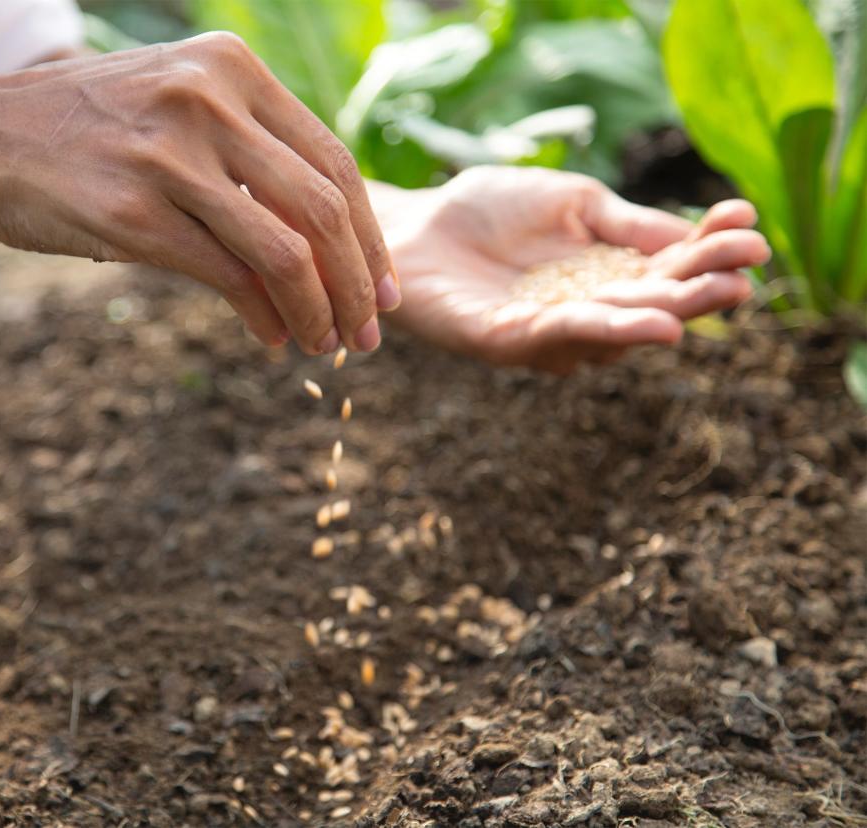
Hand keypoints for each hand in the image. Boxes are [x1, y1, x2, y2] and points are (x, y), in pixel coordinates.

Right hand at [0, 33, 399, 353]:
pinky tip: (273, 337)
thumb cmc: (91, 131)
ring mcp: (172, 158)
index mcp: (231, 68)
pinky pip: (229, 276)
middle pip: (323, 207)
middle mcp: (209, 102)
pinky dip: (264, 316)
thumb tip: (326, 232)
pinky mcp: (136, 214)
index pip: (333, 158)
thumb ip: (249, 144)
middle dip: (358, 282)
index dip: (369, 234)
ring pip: (285, 251)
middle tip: (370, 332)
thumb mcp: (178, 102)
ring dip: (319, 311)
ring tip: (328, 345)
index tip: (382, 287)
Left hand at [372, 166, 770, 372]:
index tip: (749, 223)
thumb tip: (696, 234)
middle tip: (744, 276)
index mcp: (609, 274)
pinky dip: (598, 329)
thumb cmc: (490, 209)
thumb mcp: (573, 203)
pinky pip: (555, 338)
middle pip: (651, 307)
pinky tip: (642, 323)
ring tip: (696, 308)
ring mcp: (546, 332)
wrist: (414, 223)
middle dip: (698, 291)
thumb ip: (626, 223)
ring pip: (610, 331)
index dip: (710, 249)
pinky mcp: (502, 343)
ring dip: (654, 318)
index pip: (671, 266)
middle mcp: (586, 311)